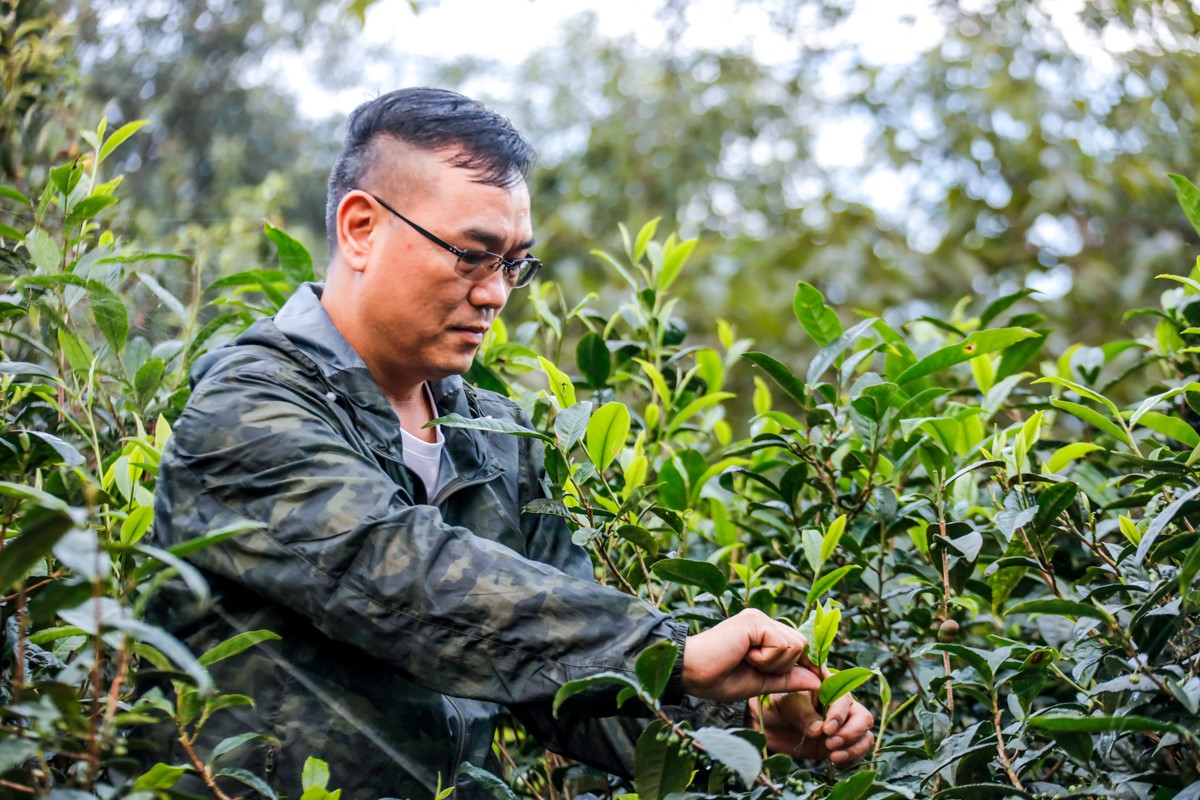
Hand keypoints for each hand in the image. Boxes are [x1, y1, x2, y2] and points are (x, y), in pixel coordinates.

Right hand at [681, 609, 820, 701]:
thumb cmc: (718, 678)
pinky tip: (744, 655)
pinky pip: (781, 645)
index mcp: (763, 632)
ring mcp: (758, 618)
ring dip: (775, 663)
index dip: (805, 665)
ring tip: (748, 660)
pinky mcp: (754, 620)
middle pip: (801, 645)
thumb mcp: (761, 683)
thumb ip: (788, 680)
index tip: (813, 681)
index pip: (798, 646)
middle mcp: (762, 620)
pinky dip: (767, 659)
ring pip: (794, 645)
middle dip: (784, 666)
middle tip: (755, 667)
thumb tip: (818, 681)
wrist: (691, 673)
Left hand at [749, 684, 874, 764]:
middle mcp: (841, 707)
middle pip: (863, 718)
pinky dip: (852, 759)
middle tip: (830, 744)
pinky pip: (858, 752)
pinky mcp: (841, 744)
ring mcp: (843, 726)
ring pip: (865, 736)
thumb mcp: (787, 704)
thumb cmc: (777, 704)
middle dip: (851, 734)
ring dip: (854, 749)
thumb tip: (819, 731)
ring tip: (832, 756)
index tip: (826, 730)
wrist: (769, 723)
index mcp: (829, 688)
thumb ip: (803, 715)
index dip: (839, 716)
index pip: (845, 700)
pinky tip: (835, 763)